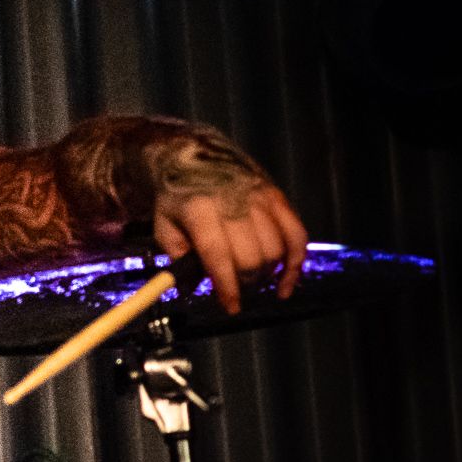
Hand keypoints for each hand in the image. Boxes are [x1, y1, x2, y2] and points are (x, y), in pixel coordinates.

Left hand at [154, 181, 307, 314]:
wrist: (195, 153)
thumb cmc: (177, 195)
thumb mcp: (163, 225)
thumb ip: (177, 258)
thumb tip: (189, 291)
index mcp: (200, 209)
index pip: (218, 254)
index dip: (227, 286)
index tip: (231, 307)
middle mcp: (234, 202)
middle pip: (252, 256)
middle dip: (246, 282)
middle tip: (237, 290)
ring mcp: (260, 198)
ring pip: (276, 249)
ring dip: (268, 274)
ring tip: (254, 282)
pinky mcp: (278, 197)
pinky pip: (298, 235)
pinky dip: (296, 262)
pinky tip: (286, 281)